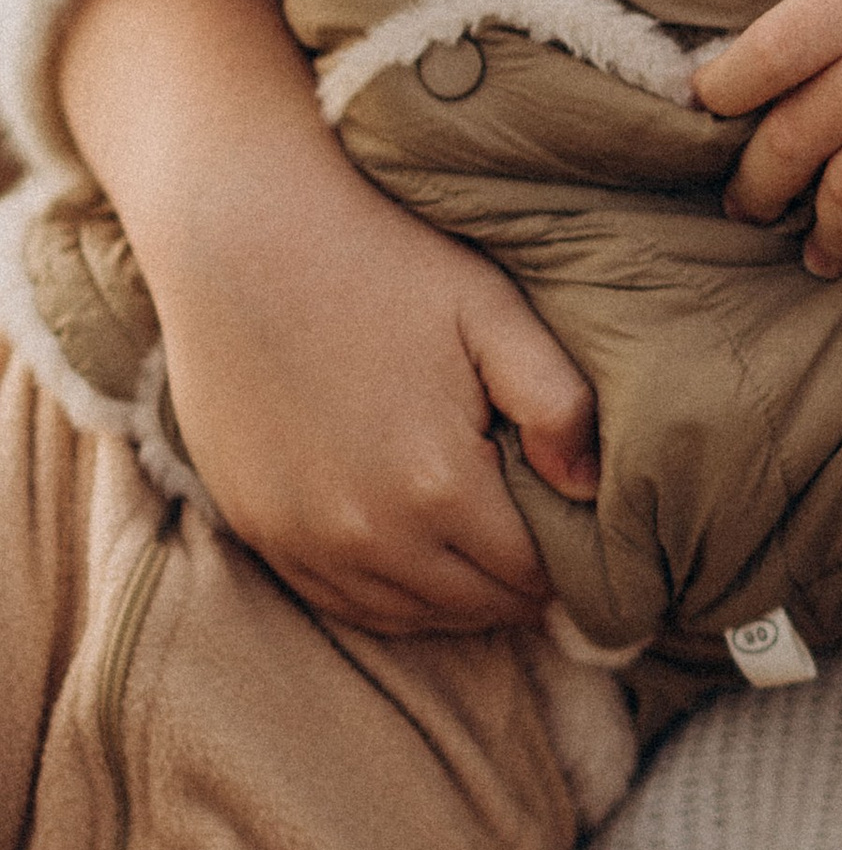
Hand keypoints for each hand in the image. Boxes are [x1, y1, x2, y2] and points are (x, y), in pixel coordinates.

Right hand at [159, 175, 599, 635]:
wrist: (241, 233)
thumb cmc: (383, 261)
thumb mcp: (493, 313)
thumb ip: (559, 402)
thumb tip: (591, 489)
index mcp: (438, 486)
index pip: (532, 576)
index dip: (568, 561)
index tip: (580, 534)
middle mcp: (367, 533)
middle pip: (475, 606)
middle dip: (519, 585)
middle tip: (544, 547)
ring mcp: (302, 538)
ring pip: (408, 616)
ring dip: (457, 598)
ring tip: (488, 556)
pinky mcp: (257, 528)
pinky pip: (339, 600)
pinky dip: (389, 595)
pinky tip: (418, 559)